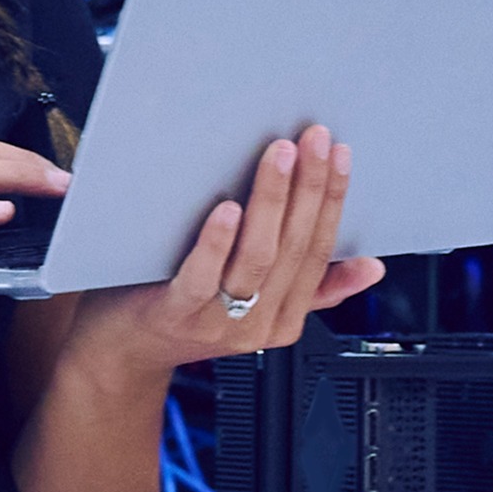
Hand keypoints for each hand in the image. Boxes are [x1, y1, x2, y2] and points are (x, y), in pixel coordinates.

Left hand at [69, 127, 384, 373]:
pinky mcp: (177, 313)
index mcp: (285, 317)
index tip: (340, 156)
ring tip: (280, 156)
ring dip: (273, 200)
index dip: (333, 200)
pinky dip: (218, 241)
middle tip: (315, 140)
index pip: (320, 251)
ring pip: (257, 256)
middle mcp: (257, 323)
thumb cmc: (182, 314)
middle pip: (294, 247)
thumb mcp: (257, 305)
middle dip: (310, 187)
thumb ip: (315, 288)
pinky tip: (227, 208)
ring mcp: (217, 321)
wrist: (121, 351)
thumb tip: (371, 268)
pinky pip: (203, 276)